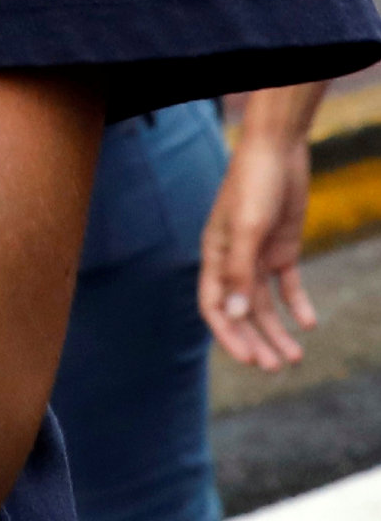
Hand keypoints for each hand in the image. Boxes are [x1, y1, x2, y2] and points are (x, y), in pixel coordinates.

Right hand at [205, 95, 322, 368]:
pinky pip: (287, 284)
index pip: (213, 305)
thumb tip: (232, 313)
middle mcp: (233, 260)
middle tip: (275, 368)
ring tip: (295, 357)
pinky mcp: (281, 248)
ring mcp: (258, 255)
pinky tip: (308, 323)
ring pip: (264, 303)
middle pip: (241, 310)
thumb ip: (239, 271)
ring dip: (277, 330)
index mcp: (214, 255)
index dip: (228, 334)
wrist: (278, 152)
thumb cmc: (254, 185)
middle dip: (256, 340)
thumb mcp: (247, 229)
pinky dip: (297, 305)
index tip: (248, 360)